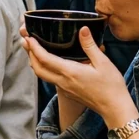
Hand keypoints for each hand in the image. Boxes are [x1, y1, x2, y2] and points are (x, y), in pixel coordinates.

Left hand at [20, 25, 137, 125]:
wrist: (114, 108)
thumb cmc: (111, 86)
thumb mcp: (103, 63)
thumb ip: (90, 46)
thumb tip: (82, 29)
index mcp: (70, 72)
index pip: (45, 59)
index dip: (34, 48)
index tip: (28, 37)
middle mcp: (63, 82)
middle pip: (37, 68)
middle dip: (29, 54)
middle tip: (25, 41)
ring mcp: (64, 89)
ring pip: (42, 75)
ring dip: (35, 62)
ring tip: (32, 50)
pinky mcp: (67, 93)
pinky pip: (50, 80)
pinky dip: (44, 69)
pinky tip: (48, 63)